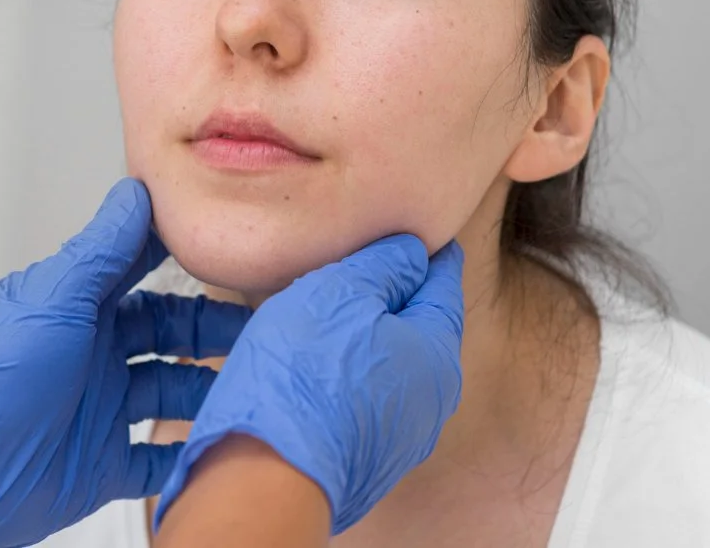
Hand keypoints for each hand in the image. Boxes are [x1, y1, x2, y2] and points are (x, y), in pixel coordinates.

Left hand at [0, 179, 251, 547]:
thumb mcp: (55, 300)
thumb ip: (101, 251)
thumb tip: (135, 191)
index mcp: (79, 308)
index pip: (143, 273)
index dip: (186, 262)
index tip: (236, 252)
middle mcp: (93, 355)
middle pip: (170, 335)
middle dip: (214, 332)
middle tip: (265, 331)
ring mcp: (99, 410)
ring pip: (172, 393)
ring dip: (210, 391)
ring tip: (254, 386)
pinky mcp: (101, 465)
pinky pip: (157, 458)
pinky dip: (187, 455)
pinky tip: (220, 442)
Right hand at [154, 235, 465, 534]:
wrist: (266, 477)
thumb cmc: (302, 380)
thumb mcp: (341, 292)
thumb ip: (384, 264)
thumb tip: (412, 252)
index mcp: (436, 354)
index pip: (443, 282)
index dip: (419, 251)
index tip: (402, 232)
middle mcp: (431, 401)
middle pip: (417, 326)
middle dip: (389, 295)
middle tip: (351, 267)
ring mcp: (399, 436)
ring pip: (388, 366)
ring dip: (362, 338)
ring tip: (322, 315)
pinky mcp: (365, 458)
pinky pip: (363, 400)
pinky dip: (346, 375)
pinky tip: (311, 366)